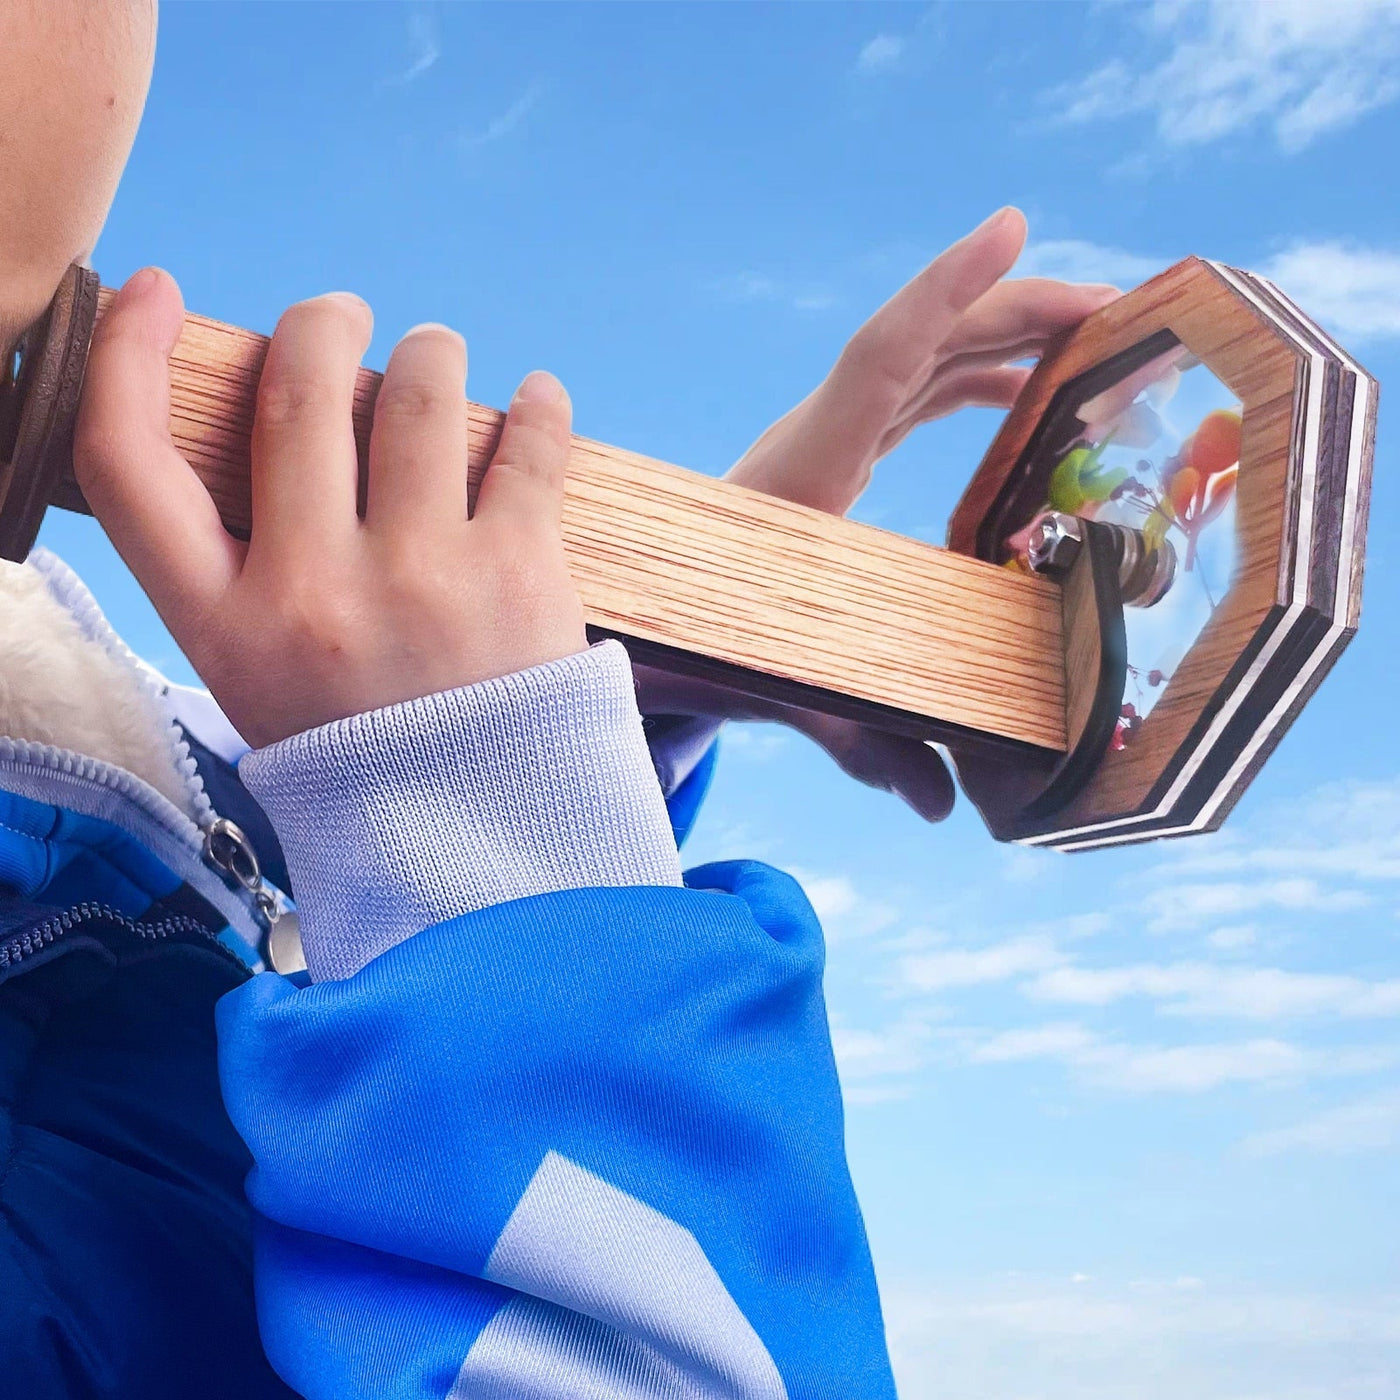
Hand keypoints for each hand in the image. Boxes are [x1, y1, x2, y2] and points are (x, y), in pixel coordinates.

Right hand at [74, 268, 586, 748]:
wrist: (482, 846)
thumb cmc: (370, 751)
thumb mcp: (261, 682)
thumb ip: (242, 572)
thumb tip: (276, 428)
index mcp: (227, 627)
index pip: (130, 466)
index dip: (126, 358)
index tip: (153, 295)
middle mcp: (313, 592)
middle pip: (296, 392)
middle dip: (319, 324)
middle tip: (341, 317)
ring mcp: (422, 578)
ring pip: (417, 393)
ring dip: (430, 352)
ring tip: (438, 356)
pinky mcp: (521, 573)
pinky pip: (529, 442)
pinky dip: (539, 404)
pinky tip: (538, 398)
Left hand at [635, 208, 1120, 821]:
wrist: (635, 619)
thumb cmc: (698, 644)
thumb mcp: (786, 690)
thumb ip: (862, 746)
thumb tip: (948, 810)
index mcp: (804, 472)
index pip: (882, 358)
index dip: (948, 289)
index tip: (1013, 226)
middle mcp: (815, 439)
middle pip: (924, 344)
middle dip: (1018, 311)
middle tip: (1118, 306)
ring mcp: (823, 440)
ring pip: (923, 362)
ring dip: (1006, 339)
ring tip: (1099, 335)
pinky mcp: (831, 457)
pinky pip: (913, 396)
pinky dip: (975, 381)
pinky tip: (1028, 393)